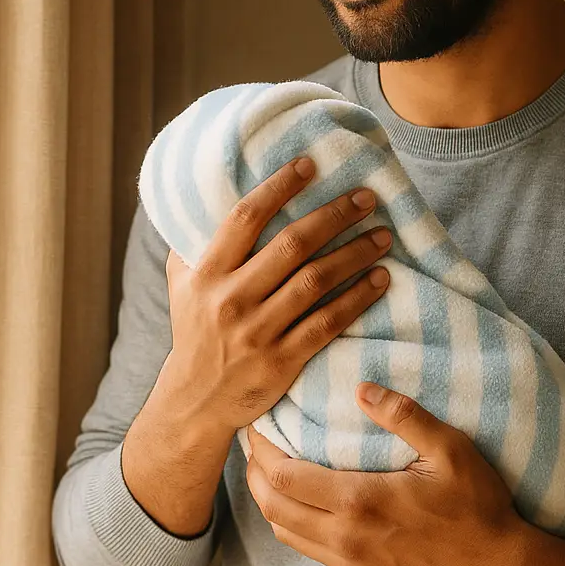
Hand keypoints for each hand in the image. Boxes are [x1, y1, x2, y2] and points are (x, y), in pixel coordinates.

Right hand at [153, 157, 393, 439]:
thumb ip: (194, 243)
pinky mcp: (282, 361)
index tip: (310, 164)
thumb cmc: (195, 331)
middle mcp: (231, 300)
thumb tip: (211, 193)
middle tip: (367, 197)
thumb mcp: (181, 285)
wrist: (195, 401)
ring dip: (354, 254)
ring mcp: (258, 332)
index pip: (245, 218)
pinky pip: (328, 323)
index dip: (279, 187)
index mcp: (207, 274)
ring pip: (315, 282)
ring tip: (383, 235)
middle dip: (334, 216)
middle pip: (291, 245)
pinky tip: (380, 279)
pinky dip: (358, 299)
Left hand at [245, 382, 533, 565]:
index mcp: (361, 503)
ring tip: (271, 467)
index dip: (263, 449)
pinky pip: (309, 550)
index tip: (260, 422)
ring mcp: (351, 564)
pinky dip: (292, 523)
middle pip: (272, 507)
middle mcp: (346, 539)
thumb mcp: (451, 451)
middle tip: (257, 441)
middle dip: (254, 472)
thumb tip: (362, 388)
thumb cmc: (479, 508)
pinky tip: (304, 500)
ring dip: (269, 500)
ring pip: (285, 533)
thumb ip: (405, 416)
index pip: (285, 477)